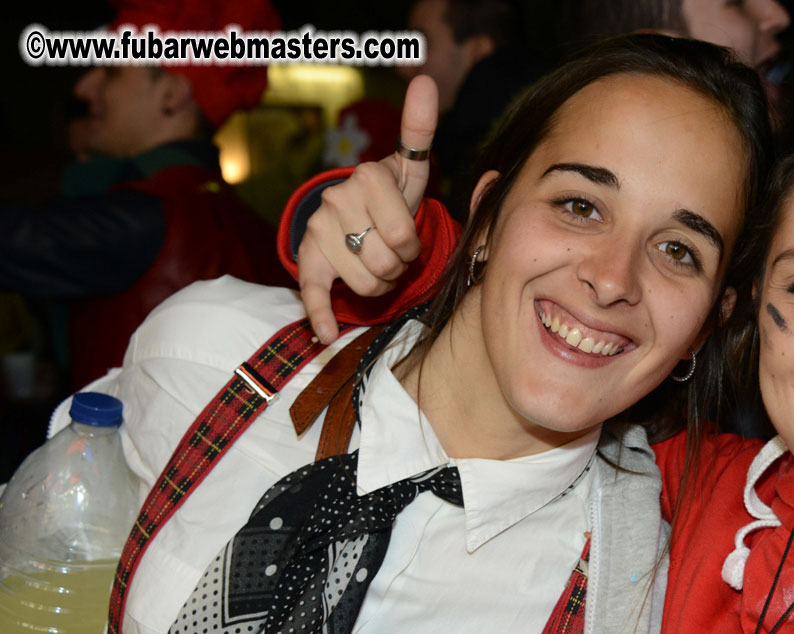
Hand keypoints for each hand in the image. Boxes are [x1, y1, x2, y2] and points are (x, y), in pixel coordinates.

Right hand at [298, 75, 438, 343]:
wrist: (352, 217)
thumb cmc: (390, 198)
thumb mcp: (410, 169)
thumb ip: (420, 131)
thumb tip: (426, 79)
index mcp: (369, 176)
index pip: (405, 235)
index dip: (414, 246)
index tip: (409, 239)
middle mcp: (337, 199)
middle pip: (387, 263)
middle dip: (398, 266)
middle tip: (392, 252)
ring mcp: (318, 230)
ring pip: (364, 284)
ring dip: (377, 286)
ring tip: (374, 264)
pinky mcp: (305, 260)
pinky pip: (313, 294)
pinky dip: (322, 317)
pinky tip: (328, 333)